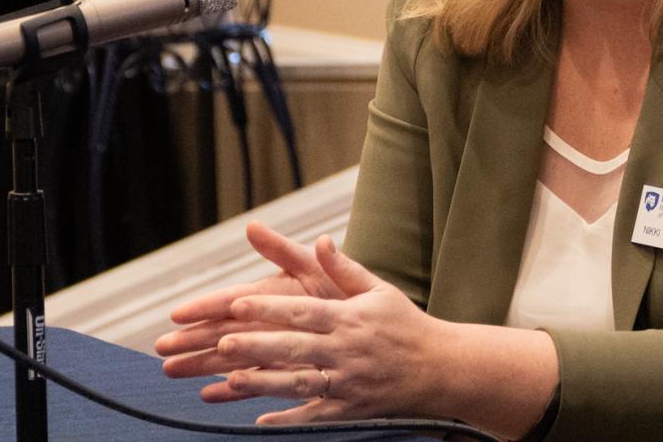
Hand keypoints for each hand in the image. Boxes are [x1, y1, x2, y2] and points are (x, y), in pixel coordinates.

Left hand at [161, 226, 446, 424]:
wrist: (440, 367)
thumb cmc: (405, 324)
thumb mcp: (379, 290)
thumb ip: (344, 269)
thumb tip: (321, 240)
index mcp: (350, 317)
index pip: (303, 311)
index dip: (270, 307)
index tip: (238, 303)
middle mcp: (347, 349)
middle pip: (295, 347)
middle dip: (257, 345)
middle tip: (222, 342)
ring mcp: (348, 381)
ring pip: (300, 383)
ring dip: (264, 383)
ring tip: (230, 380)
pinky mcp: (351, 408)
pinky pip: (315, 416)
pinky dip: (290, 420)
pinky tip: (261, 421)